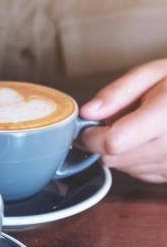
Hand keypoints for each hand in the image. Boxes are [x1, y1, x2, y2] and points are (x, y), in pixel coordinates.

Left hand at [80, 58, 166, 182]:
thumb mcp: (152, 73)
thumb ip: (117, 93)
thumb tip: (88, 113)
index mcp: (166, 115)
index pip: (113, 142)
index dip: (92, 137)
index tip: (89, 128)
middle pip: (113, 159)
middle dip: (104, 143)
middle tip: (118, 122)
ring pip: (123, 168)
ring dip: (119, 151)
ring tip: (138, 128)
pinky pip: (138, 173)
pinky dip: (134, 159)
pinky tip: (148, 140)